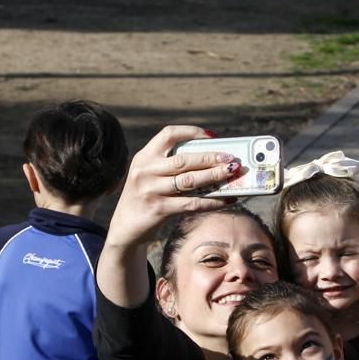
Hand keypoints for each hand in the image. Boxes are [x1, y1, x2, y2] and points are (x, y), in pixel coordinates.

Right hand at [105, 125, 245, 249]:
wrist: (125, 227)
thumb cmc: (147, 196)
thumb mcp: (150, 175)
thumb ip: (171, 165)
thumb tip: (214, 159)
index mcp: (144, 156)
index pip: (168, 134)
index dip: (192, 132)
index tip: (212, 136)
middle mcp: (145, 170)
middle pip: (184, 160)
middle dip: (211, 158)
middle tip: (231, 158)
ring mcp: (150, 190)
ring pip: (190, 181)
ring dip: (215, 176)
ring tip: (233, 173)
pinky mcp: (158, 209)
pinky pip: (192, 204)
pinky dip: (213, 201)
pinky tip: (228, 200)